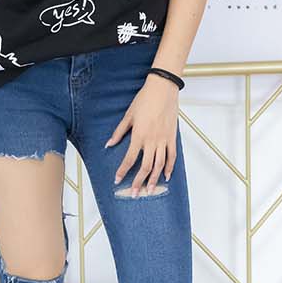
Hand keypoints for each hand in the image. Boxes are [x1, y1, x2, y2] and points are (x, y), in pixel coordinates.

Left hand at [105, 73, 179, 195]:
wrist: (163, 89)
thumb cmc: (145, 99)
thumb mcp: (128, 115)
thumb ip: (119, 132)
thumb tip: (109, 144)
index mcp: (139, 135)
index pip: (129, 158)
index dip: (123, 171)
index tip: (117, 180)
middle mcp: (152, 140)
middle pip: (145, 167)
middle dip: (138, 182)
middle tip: (134, 193)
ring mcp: (164, 140)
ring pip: (159, 165)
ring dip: (154, 179)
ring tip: (150, 191)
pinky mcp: (172, 137)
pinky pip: (172, 156)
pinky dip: (169, 168)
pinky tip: (166, 176)